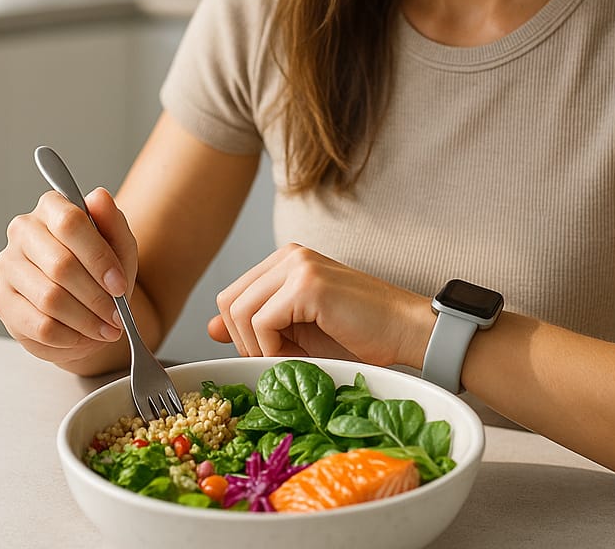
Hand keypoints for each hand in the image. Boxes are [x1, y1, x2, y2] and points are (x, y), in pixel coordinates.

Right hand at [0, 187, 137, 364]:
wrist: (89, 304)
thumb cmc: (103, 268)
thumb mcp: (120, 244)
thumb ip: (113, 221)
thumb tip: (99, 196)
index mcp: (52, 207)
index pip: (70, 223)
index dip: (98, 258)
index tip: (120, 285)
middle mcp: (23, 231)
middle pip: (60, 265)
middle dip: (96, 296)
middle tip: (117, 314)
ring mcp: (8, 265)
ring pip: (50, 298)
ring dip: (85, 319)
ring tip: (107, 327)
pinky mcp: (1, 300)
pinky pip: (37, 324)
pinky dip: (67, 335)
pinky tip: (82, 335)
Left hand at [208, 243, 432, 367]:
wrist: (405, 330)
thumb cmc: (358, 334)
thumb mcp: (297, 330)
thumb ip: (255, 324)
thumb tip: (210, 328)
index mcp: (285, 261)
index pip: (232, 296)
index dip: (241, 335)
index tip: (270, 354)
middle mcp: (289, 255)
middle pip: (228, 302)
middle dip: (244, 341)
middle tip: (278, 359)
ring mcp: (298, 265)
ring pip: (239, 312)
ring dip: (258, 348)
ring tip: (293, 358)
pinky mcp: (307, 283)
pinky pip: (261, 322)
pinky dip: (271, 349)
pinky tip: (300, 355)